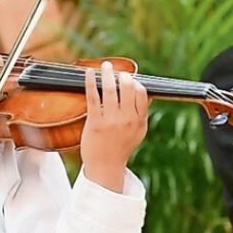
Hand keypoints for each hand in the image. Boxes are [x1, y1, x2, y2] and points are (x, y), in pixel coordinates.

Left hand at [80, 61, 148, 192]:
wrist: (105, 167)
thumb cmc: (120, 147)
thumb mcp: (138, 132)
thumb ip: (141, 113)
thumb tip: (143, 92)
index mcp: (139, 121)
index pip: (141, 94)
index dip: (135, 82)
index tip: (128, 78)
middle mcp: (126, 120)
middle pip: (128, 88)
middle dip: (123, 75)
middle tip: (117, 70)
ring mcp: (110, 121)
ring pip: (111, 90)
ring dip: (107, 73)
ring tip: (105, 65)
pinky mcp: (94, 122)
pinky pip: (93, 97)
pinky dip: (91, 82)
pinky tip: (89, 73)